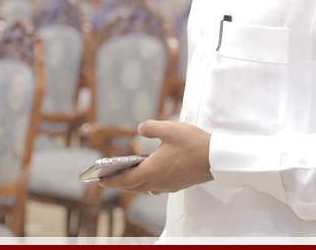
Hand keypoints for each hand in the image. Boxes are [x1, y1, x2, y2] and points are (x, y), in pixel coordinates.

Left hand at [98, 120, 212, 194]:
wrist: (216, 158)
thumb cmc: (192, 143)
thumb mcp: (169, 129)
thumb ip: (151, 127)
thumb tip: (141, 128)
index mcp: (152, 170)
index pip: (126, 180)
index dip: (112, 181)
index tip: (100, 180)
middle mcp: (158, 182)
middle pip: (134, 187)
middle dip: (120, 183)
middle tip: (110, 179)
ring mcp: (169, 185)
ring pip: (146, 188)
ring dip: (135, 183)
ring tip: (128, 175)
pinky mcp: (179, 184)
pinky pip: (158, 187)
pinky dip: (149, 182)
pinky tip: (152, 172)